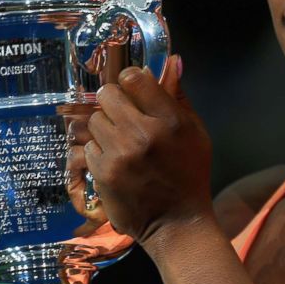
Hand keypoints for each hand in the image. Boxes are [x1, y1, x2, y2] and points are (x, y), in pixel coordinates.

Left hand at [70, 55, 213, 247]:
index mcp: (170, 120)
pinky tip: (116, 163)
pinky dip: (100, 153)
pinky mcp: (103, 173)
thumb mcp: (195, 133)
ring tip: (121, 143)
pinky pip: (88, 147)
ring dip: (106, 129)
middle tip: (124, 118)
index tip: (134, 91)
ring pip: (95, 120)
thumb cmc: (189, 174)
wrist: (178, 223)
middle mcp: (144, 134)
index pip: (134, 78)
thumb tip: (173, 60)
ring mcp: (120, 154)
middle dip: (115, 103)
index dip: (132, 81)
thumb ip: (179, 96)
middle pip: (109, 95)